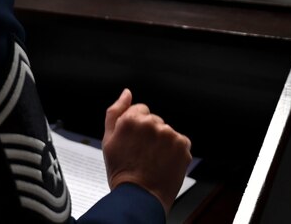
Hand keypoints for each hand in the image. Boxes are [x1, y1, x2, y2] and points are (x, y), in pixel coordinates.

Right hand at [102, 89, 191, 214]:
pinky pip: (180, 141)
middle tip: (143, 153)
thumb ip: (115, 111)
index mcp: (131, 119)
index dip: (136, 127)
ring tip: (154, 159)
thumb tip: (126, 93)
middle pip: (154, 120)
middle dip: (150, 133)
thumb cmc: (122, 170)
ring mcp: (169, 134)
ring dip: (162, 141)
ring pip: (167, 131)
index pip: (140, 110)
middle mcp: (151, 123)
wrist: (140, 197)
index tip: (135, 141)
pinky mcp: (182, 145)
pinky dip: (175, 150)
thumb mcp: (108, 139)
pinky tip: (165, 162)